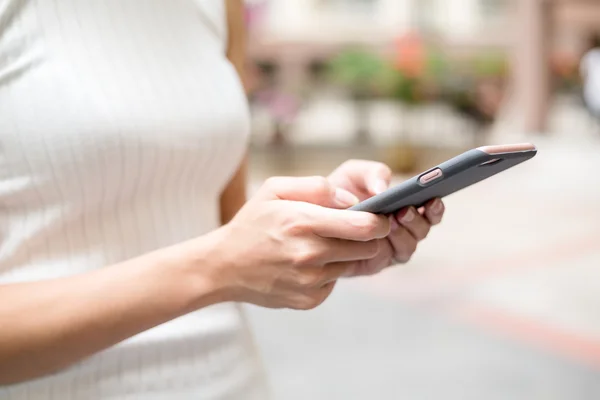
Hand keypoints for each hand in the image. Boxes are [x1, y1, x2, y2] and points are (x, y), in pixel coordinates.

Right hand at [209, 176, 389, 309]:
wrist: (223, 266)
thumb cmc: (252, 223)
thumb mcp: (275, 190)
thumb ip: (316, 186)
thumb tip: (350, 200)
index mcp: (303, 221)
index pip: (364, 226)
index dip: (379, 221)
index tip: (380, 217)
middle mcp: (309, 254)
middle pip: (367, 248)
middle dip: (366, 237)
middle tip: (352, 230)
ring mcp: (310, 281)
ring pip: (352, 265)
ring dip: (346, 254)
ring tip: (321, 245)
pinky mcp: (309, 299)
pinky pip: (335, 282)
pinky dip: (328, 272)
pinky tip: (307, 265)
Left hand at [328, 160, 444, 276]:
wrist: (313, 216)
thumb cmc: (339, 192)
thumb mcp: (354, 174)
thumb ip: (372, 174)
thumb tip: (383, 189)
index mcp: (406, 208)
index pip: (431, 212)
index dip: (436, 208)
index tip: (432, 199)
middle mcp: (403, 231)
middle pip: (422, 231)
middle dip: (416, 221)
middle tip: (403, 210)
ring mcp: (390, 249)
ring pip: (407, 247)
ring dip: (402, 235)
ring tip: (389, 221)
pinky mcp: (374, 263)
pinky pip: (385, 260)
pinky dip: (383, 249)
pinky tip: (374, 238)